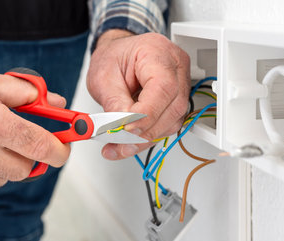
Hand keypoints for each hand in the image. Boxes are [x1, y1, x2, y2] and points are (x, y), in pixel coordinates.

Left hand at [87, 30, 189, 159]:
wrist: (115, 54)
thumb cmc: (112, 58)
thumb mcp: (103, 77)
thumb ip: (114, 102)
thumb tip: (121, 126)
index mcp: (157, 52)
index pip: (164, 87)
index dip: (147, 113)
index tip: (127, 128)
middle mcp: (175, 67)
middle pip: (173, 108)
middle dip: (144, 131)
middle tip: (118, 141)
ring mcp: (180, 84)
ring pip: (172, 122)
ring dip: (144, 139)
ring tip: (118, 145)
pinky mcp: (174, 102)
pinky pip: (167, 125)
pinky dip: (146, 137)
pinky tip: (128, 141)